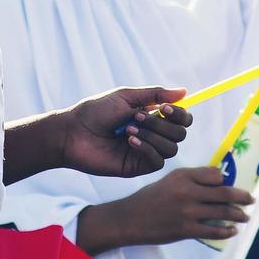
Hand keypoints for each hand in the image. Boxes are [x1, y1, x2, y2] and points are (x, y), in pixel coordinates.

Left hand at [62, 87, 193, 177]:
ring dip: (153, 135)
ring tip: (129, 129)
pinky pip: (157, 161)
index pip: (182, 119)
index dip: (180, 114)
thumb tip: (184, 91)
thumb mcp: (126, 96)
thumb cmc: (96, 112)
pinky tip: (129, 141)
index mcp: (152, 117)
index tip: (164, 107)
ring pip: (172, 148)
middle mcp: (153, 135)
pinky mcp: (137, 167)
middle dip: (162, 124)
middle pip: (180, 134)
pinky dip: (147, 148)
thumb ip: (155, 94)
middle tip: (138, 117)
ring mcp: (146, 152)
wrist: (73, 133)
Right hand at [75, 166, 253, 253]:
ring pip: (221, 212)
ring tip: (246, 216)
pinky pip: (212, 231)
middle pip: (224, 194)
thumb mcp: (170, 179)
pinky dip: (226, 231)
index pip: (215, 175)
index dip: (226, 180)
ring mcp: (188, 212)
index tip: (233, 184)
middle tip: (252, 199)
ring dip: (238, 215)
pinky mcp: (186, 230)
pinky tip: (233, 231)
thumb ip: (193, 178)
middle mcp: (188, 192)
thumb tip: (218, 180)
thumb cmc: (151, 197)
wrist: (131, 219)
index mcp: (184, 176)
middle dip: (242, 197)